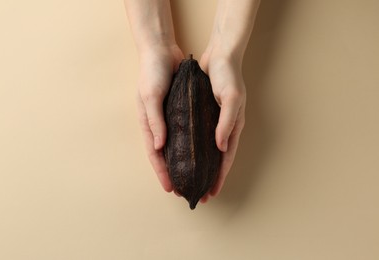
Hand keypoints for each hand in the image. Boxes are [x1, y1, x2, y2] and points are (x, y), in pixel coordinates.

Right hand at [137, 44, 183, 191]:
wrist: (162, 50)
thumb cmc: (152, 73)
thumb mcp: (151, 96)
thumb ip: (155, 121)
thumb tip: (158, 147)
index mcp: (148, 124)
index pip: (155, 155)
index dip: (161, 173)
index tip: (170, 189)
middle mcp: (160, 124)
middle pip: (167, 155)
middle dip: (174, 173)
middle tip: (185, 189)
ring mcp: (171, 118)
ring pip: (178, 145)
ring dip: (185, 162)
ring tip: (195, 176)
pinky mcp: (182, 110)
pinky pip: (188, 131)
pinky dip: (193, 143)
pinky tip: (203, 152)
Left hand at [199, 48, 246, 202]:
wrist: (220, 54)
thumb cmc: (228, 75)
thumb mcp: (231, 98)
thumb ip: (227, 123)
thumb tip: (221, 148)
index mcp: (232, 126)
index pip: (226, 158)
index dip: (220, 176)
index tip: (212, 192)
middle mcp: (223, 127)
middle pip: (216, 158)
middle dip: (209, 177)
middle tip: (200, 193)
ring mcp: (213, 120)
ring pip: (206, 149)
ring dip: (200, 165)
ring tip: (191, 179)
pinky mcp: (202, 112)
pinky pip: (197, 135)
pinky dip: (193, 148)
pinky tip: (185, 155)